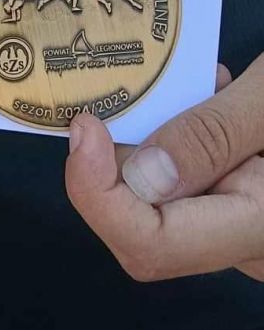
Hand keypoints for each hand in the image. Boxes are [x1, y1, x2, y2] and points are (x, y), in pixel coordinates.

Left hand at [65, 59, 263, 280]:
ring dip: (160, 135)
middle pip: (144, 219)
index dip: (96, 192)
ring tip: (203, 83)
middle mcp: (249, 246)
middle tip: (145, 89)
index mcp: (263, 230)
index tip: (84, 127)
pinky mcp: (244, 204)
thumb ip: (216, 134)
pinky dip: (186, 135)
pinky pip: (191, 180)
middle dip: (127, 154)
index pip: (150, 244)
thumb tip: (139, 175)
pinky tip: (218, 93)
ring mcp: (246, 229)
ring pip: (163, 193)